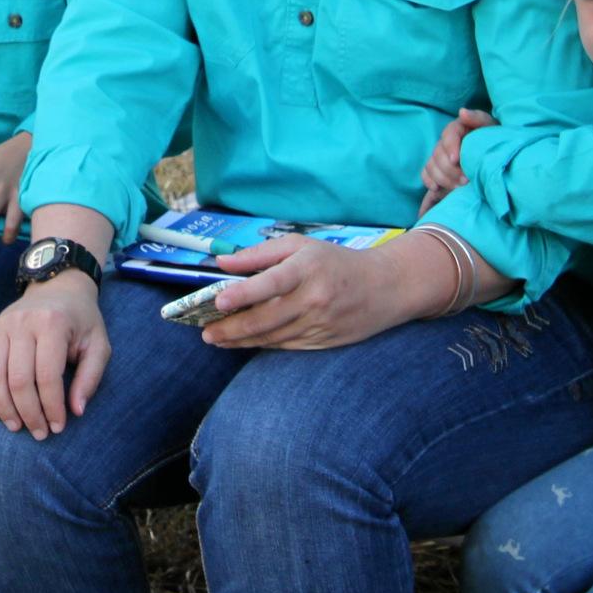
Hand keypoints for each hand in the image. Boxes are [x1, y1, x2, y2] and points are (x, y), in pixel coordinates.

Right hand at [0, 273, 106, 437]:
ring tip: (16, 427)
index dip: (52, 407)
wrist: (58, 286)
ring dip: (3, 407)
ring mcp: (1, 326)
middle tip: (38, 433)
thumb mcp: (98, 344)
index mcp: (52, 324)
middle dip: (28, 413)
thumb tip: (77, 411)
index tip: (58, 428)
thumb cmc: (82, 321)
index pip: (47, 376)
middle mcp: (22, 323)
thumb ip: (90, 377)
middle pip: (17, 379)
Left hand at [196, 235, 418, 350]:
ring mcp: (320, 324)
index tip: (218, 302)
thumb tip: (222, 262)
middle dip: (231, 328)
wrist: (386, 287)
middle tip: (206, 332)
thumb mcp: (301, 246)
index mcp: (308, 269)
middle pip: (266, 319)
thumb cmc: (336, 261)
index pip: (271, 283)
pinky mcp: (324, 341)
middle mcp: (315, 298)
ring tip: (217, 339)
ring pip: (273, 337)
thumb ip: (259, 254)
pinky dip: (263, 345)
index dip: (243, 294)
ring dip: (241, 341)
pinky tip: (244, 342)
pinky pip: (287, 346)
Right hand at [419, 108, 496, 213]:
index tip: (456, 160)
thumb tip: (462, 112)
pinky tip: (437, 189)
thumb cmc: (495, 139)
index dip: (450, 147)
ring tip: (459, 187)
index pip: (448, 135)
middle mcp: (446, 142)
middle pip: (438, 154)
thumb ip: (478, 118)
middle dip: (450, 169)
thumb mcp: (491, 126)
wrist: (497, 155)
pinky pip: (426, 174)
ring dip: (443, 178)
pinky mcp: (438, 169)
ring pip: (431, 165)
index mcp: (457, 128)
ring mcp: (440, 156)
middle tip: (465, 181)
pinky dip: (429, 181)